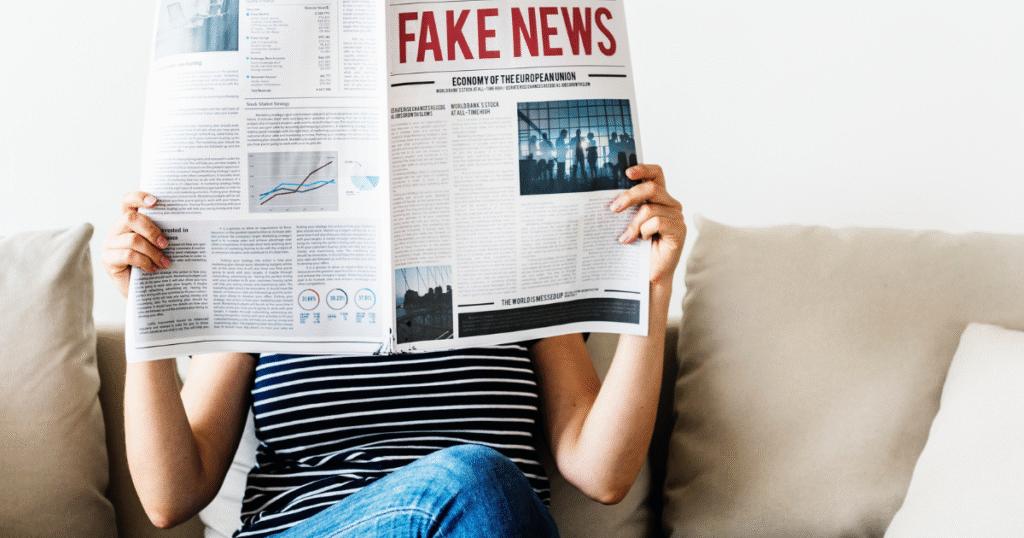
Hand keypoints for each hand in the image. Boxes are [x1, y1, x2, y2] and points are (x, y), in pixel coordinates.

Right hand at [101, 192, 169, 298]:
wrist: (145, 291)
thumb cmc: (153, 264)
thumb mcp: (158, 246)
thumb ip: (161, 233)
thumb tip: (184, 223)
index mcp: (128, 221)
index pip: (128, 201)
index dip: (139, 197)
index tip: (156, 201)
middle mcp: (116, 230)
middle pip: (131, 219)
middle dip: (152, 230)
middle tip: (166, 244)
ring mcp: (109, 244)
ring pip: (133, 240)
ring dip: (153, 252)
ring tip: (164, 263)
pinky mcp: (107, 259)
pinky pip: (128, 255)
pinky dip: (144, 262)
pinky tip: (153, 269)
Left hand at [609, 164, 685, 285]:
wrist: (647, 274)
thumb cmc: (637, 248)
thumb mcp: (628, 222)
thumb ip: (625, 207)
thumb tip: (608, 197)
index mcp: (658, 197)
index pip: (656, 174)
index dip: (643, 169)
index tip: (627, 172)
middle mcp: (670, 204)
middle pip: (651, 188)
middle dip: (629, 196)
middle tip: (613, 209)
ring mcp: (676, 216)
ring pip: (650, 209)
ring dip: (633, 224)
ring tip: (625, 238)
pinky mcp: (679, 230)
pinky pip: (658, 222)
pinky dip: (645, 231)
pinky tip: (642, 240)